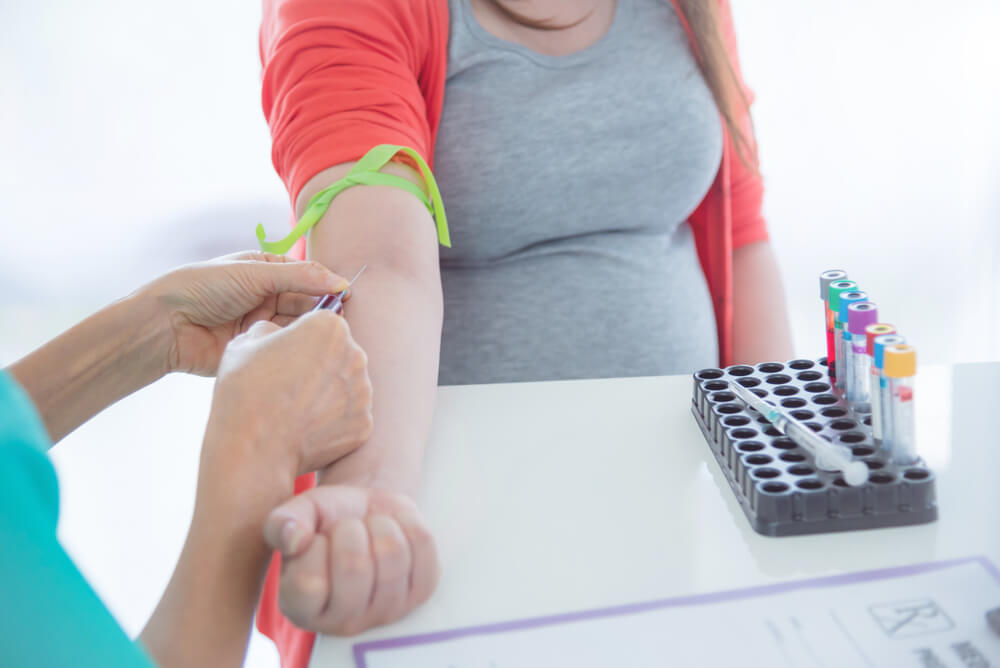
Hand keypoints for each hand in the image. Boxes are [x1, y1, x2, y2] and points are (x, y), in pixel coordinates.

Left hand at [142, 250, 352, 375]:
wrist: (165, 324)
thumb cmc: (203, 287)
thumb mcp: (255, 273)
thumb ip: (300, 277)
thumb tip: (341, 282)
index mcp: (266, 271)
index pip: (307, 277)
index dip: (327, 287)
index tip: (347, 296)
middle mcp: (266, 297)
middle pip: (307, 304)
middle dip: (322, 311)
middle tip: (338, 321)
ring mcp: (262, 325)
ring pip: (298, 328)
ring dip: (309, 331)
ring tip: (324, 337)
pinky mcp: (257, 351)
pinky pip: (284, 350)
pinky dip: (295, 350)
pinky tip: (307, 352)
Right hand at [204, 310, 373, 477]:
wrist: (254, 449)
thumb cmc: (246, 391)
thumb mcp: (245, 343)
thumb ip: (269, 330)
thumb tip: (278, 334)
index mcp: (331, 326)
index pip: (321, 327)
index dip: (299, 341)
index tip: (282, 359)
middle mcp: (356, 355)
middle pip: (339, 355)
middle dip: (319, 366)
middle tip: (289, 387)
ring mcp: (363, 392)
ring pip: (346, 387)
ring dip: (327, 394)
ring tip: (296, 410)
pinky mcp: (364, 424)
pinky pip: (349, 417)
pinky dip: (332, 423)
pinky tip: (306, 429)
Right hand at [263, 486, 439, 634]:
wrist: (365, 512)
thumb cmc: (326, 519)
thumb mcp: (299, 514)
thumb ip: (284, 523)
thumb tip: (293, 538)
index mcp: (301, 608)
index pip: (309, 583)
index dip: (316, 545)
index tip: (318, 536)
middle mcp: (344, 621)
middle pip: (355, 568)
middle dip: (350, 529)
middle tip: (347, 527)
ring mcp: (387, 610)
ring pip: (392, 553)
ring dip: (379, 523)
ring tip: (369, 526)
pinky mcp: (422, 591)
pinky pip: (422, 542)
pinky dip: (406, 519)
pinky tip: (393, 526)